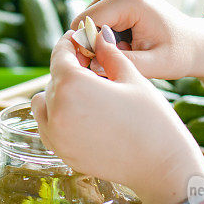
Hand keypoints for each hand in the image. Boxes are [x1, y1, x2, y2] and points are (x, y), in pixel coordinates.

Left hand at [32, 29, 203, 203]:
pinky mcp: (60, 152)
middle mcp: (56, 109)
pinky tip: (81, 115)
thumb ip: (108, 54)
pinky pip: (47, 126)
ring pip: (43, 103)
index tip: (78, 40)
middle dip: (69, 70)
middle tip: (90, 67)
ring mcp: (55, 134)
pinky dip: (56, 117)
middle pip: (53, 79)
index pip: (60, 55)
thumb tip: (98, 37)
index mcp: (72, 85)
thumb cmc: (151, 120)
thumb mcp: (132, 78)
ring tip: (85, 94)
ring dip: (58, 94)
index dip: (70, 43)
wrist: (159, 166)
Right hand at [71, 0, 203, 93]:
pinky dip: (104, 36)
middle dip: (93, 45)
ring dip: (99, 42)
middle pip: (84, 21)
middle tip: (115, 64)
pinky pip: (97, 19)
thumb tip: (91, 62)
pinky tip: (124, 46)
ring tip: (124, 54)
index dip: (85, 49)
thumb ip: (122, 62)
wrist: (194, 42)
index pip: (85, 24)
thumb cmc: (178, 54)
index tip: (99, 70)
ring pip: (88, 21)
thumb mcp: (154, 65)